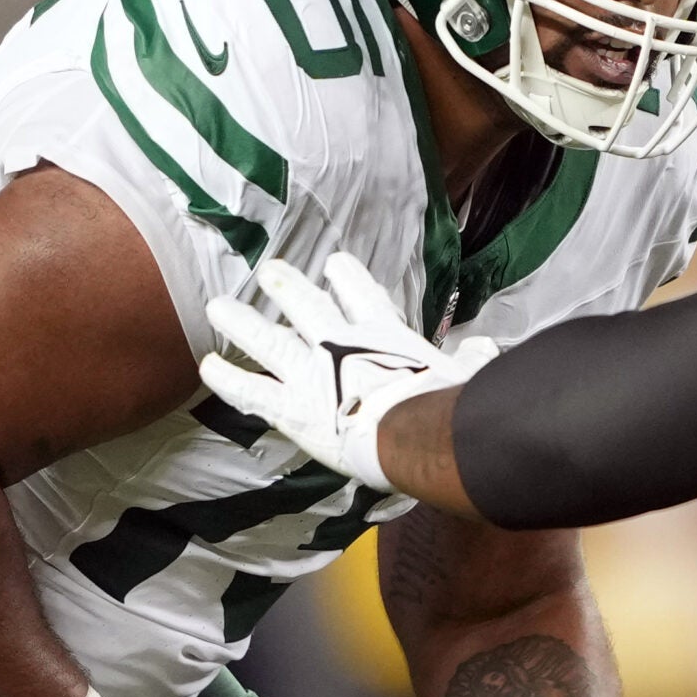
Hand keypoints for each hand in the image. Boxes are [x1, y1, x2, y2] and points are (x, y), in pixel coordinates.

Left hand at [201, 254, 495, 491]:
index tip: (335, 263)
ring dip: (242, 323)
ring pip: (269, 340)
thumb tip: (490, 353)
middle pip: (308, 307)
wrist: (419, 432)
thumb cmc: (450, 404)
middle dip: (287, 288)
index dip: (349, 279)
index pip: (364, 296)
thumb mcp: (468, 375)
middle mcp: (342, 344)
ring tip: (217, 307)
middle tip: (269, 270)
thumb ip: (473, 362)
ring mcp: (313, 373)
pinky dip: (229, 378)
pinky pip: (253, 389)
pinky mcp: (294, 407)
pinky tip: (206, 366)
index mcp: (386, 333)